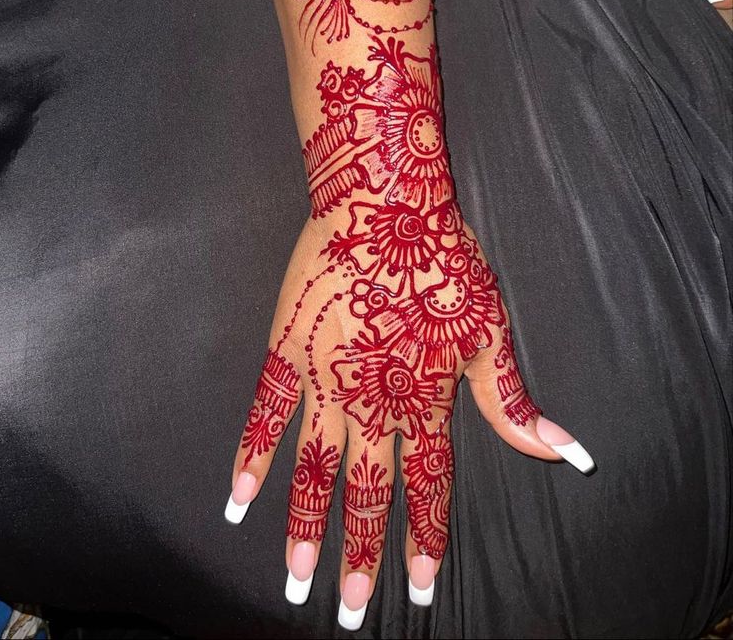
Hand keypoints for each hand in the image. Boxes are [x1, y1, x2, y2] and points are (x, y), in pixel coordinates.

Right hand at [226, 204, 593, 628]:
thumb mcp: (489, 331)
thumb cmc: (442, 261)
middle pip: (368, 492)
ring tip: (295, 578)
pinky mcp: (289, 353)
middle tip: (349, 608)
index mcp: (424, 401)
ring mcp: (326, 382)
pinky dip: (252, 460)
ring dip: (305, 527)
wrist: (383, 205)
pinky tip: (238, 500)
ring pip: (315, 469)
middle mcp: (373, 404)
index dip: (423, 540)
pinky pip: (265, 416)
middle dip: (362, 554)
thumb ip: (513, 402)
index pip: (425, 487)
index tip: (416, 589)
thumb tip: (566, 454)